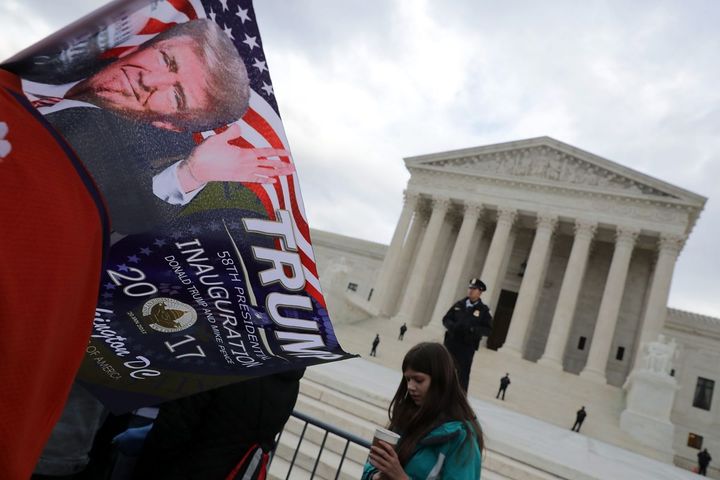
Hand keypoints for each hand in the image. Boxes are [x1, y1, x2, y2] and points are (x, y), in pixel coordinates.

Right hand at [177, 124, 295, 191]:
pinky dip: (265, 180)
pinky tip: (273, 181)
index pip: (265, 153)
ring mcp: (243, 173)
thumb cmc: (206, 153)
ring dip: (277, 173)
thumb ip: (231, 132)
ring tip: (288, 174)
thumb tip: (240, 127)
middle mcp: (246, 165)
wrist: (196, 170)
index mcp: (244, 155)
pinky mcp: (238, 178)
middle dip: (282, 166)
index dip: (277, 153)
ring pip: (264, 173)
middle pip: (268, 166)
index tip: (288, 154)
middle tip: (294, 167)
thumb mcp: (218, 138)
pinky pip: (255, 180)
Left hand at [368, 441, 407, 479]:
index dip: (384, 444)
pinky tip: (371, 460)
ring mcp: (389, 466)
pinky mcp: (386, 471)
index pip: (390, 449)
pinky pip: (378, 466)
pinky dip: (374, 462)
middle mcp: (392, 461)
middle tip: (372, 446)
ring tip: (370, 453)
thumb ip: (390, 456)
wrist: (400, 478)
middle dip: (377, 449)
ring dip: (374, 456)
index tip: (379, 441)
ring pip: (380, 459)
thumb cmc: (397, 468)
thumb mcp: (396, 461)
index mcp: (395, 457)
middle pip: (383, 453)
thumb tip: (381, 450)